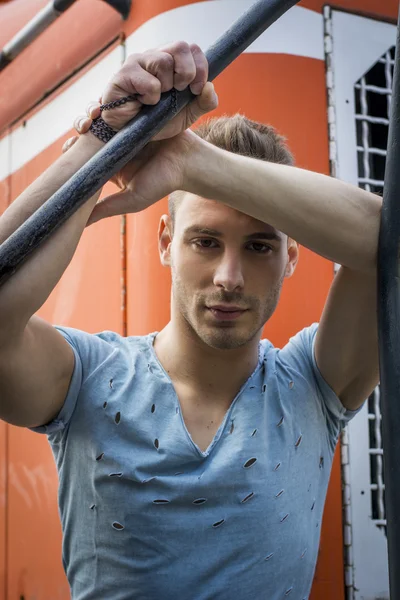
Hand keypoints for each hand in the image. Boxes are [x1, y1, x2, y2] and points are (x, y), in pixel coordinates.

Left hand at [65, 42, 217, 223]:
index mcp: (110, 164)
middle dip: (82, 125)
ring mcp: (126, 127)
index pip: (84, 156)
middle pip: (90, 132)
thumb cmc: (163, 182)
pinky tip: (105, 104)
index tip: (70, 147)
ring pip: (101, 115)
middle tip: (83, 126)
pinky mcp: (136, 113)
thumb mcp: (132, 199)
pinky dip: (110, 103)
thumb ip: (106, 208)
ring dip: (94, 111)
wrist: (189, 161)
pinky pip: (119, 104)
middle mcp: (115, 145)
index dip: (73, 150)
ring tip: (94, 113)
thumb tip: (78, 224)